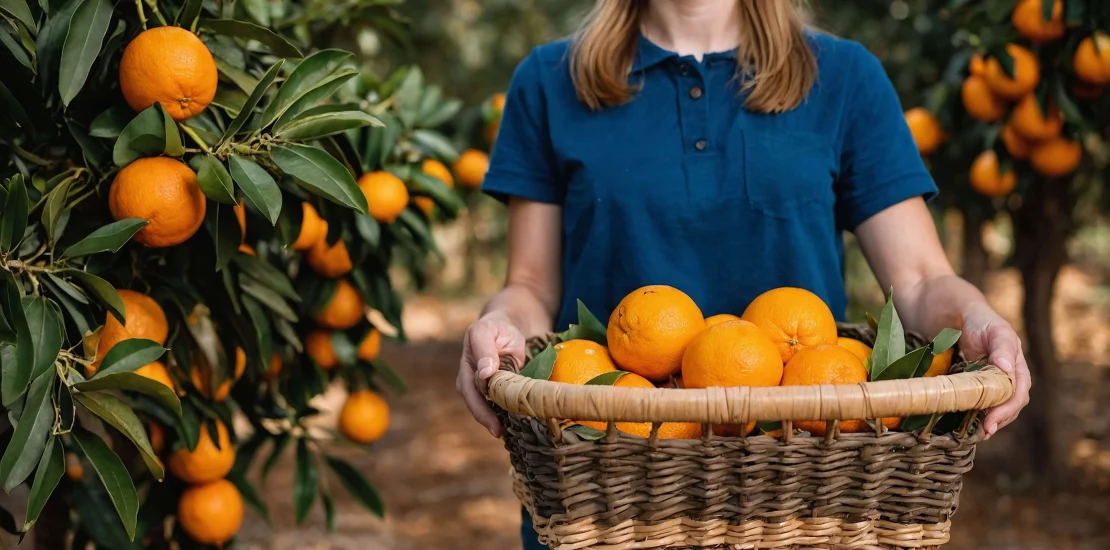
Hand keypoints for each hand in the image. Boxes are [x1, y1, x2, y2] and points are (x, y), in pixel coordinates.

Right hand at [457, 311, 525, 437]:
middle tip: (497, 430)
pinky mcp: (486, 394)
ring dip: (490, 421)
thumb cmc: (498, 330)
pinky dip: (498, 419)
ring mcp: (474, 386)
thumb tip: (484, 373)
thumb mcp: (490, 331)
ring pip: (479, 406)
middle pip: (472, 398)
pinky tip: (508, 429)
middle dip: (484, 415)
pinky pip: (490, 408)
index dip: (480, 389)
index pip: (471, 377)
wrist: (503, 331)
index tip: (493, 400)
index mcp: (468, 356)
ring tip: (502, 433)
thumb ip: (486, 349)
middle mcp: (467, 374)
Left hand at [958, 302, 1031, 439]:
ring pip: (994, 406)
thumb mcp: (991, 327)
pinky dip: (973, 414)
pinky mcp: (971, 382)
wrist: (947, 309)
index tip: (991, 421)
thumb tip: (1008, 370)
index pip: (1018, 392)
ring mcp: (988, 379)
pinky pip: (977, 402)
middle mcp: (1005, 374)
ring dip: (988, 421)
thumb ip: (1002, 345)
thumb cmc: (974, 315)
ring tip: (977, 434)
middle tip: (984, 432)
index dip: (1007, 409)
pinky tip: (963, 423)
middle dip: (999, 420)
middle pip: (1009, 404)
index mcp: (1015, 363)